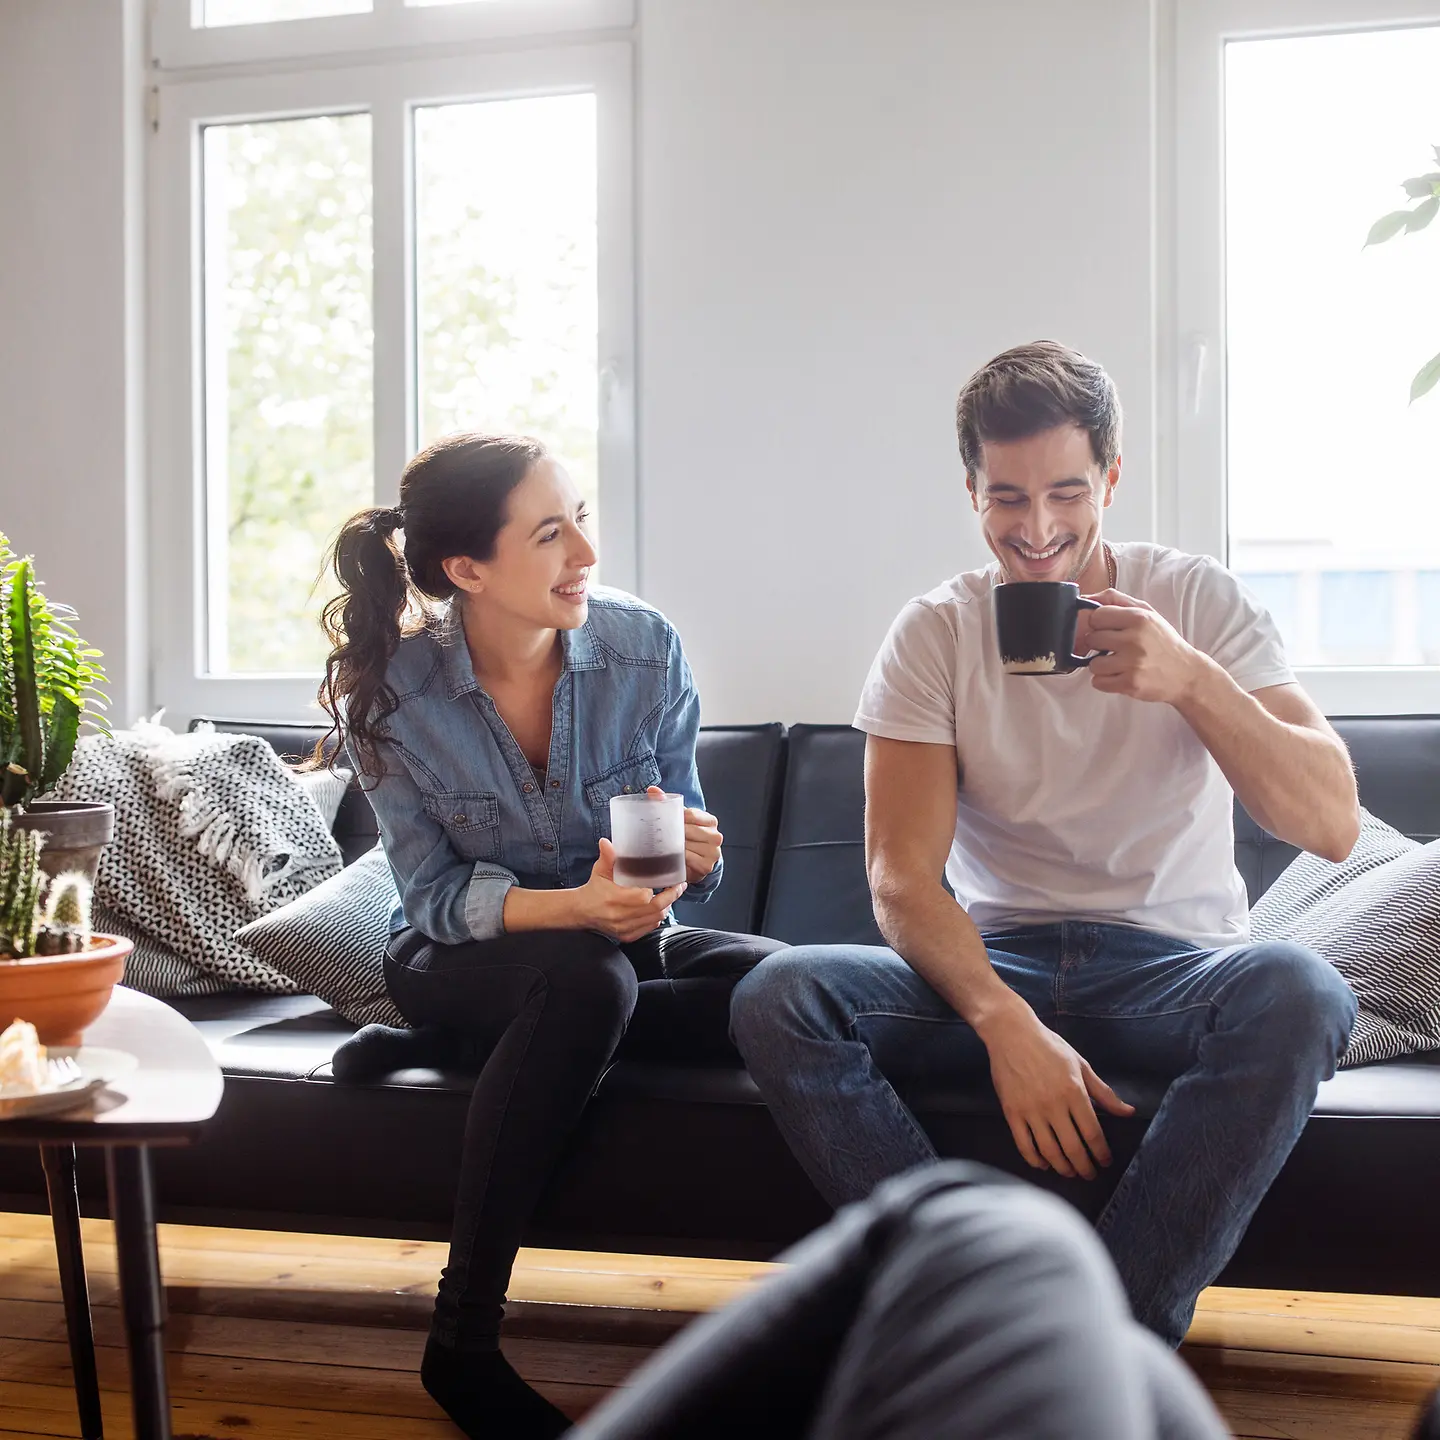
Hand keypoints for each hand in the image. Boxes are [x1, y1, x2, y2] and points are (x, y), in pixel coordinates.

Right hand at [576, 838, 686, 942]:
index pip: (644, 897)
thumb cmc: (594, 889)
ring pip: (655, 919)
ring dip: (666, 907)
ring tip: (670, 895)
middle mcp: (620, 916)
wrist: (582, 911)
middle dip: (671, 897)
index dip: (658, 890)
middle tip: (679, 887)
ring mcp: (624, 928)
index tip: (668, 880)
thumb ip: (607, 857)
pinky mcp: (627, 935)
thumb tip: (606, 842)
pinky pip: (649, 927)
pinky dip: (657, 918)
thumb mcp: (599, 871)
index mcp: (615, 899)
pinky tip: (659, 908)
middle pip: (655, 909)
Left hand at [646, 785, 722, 882]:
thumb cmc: (686, 836)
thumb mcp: (680, 819)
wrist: (695, 861)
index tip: (665, 821)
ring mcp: (713, 852)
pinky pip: (688, 859)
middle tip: (660, 835)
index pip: (691, 814)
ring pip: (687, 846)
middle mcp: (716, 836)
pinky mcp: (706, 866)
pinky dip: (678, 859)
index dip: (676, 818)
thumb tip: (652, 789)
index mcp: (711, 821)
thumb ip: (666, 803)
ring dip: (674, 847)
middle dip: (673, 833)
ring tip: (665, 847)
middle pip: (688, 830)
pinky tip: (673, 858)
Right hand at [978, 1001, 1134, 1179]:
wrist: (1012, 1033)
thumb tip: (1128, 1112)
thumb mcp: (1081, 1065)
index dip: (1101, 1154)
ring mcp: (1030, 1110)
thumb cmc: (1049, 1046)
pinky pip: (1024, 1144)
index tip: (1105, 1162)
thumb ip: (1104, 1092)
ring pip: (1050, 1151)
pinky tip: (1044, 1164)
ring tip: (1070, 1171)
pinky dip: (1035, 1159)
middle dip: (1085, 1167)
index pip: (1093, 1134)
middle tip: (1090, 1174)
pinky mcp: (1012, 1112)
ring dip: (1063, 1167)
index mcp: (1074, 1092)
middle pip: (1073, 1148)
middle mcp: (1054, 1104)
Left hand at [1077, 589, 1205, 704]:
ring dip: (1102, 666)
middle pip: (1091, 639)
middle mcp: (1134, 639)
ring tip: (1119, 664)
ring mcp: (1132, 663)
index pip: (1096, 616)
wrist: (1187, 674)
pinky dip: (1105, 681)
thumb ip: (1116, 600)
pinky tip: (1120, 676)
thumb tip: (1085, 597)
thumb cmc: (1163, 641)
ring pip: (1093, 664)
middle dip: (1099, 645)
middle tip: (1115, 648)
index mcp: (1139, 617)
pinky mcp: (1130, 684)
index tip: (1108, 629)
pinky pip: (1098, 682)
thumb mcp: (1147, 613)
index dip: (1099, 624)